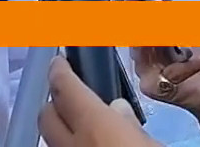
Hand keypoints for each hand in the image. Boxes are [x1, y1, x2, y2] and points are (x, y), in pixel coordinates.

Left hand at [39, 55, 161, 146]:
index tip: (59, 60)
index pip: (63, 87)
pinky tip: (86, 145)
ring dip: (61, 127)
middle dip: (55, 101)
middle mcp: (70, 144)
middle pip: (46, 114)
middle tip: (74, 96)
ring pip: (50, 137)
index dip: (58, 69)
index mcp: (95, 126)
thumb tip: (118, 109)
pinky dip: (68, 143)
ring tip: (84, 124)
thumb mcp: (153, 143)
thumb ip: (132, 124)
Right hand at [114, 0, 199, 125]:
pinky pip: (168, 71)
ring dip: (153, 26)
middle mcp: (142, 55)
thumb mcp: (195, 31)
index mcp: (150, 41)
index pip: (132, 15)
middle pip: (130, 26)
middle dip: (129, 2)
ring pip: (143, 46)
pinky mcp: (153, 88)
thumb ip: (174, 14)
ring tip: (158, 7)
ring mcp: (145, 71)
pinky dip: (188, 64)